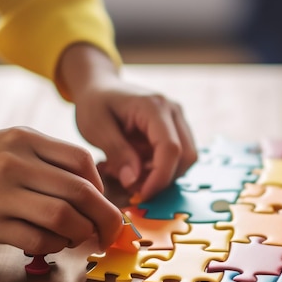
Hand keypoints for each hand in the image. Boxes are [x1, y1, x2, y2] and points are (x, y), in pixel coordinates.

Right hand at [0, 127, 121, 252]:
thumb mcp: (14, 147)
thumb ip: (53, 161)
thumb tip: (99, 194)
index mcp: (25, 139)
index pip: (81, 160)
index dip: (101, 186)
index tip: (101, 201)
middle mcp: (14, 162)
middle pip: (80, 192)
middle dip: (106, 217)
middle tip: (112, 232)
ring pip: (63, 217)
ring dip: (82, 233)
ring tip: (81, 236)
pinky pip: (37, 239)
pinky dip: (55, 245)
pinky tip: (55, 242)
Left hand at [56, 44, 196, 199]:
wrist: (99, 86)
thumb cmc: (95, 103)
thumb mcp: (96, 127)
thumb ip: (117, 153)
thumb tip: (134, 182)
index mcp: (154, 107)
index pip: (170, 148)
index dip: (159, 177)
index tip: (141, 195)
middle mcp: (173, 111)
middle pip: (186, 156)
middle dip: (163, 178)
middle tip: (133, 187)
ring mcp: (178, 120)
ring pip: (185, 159)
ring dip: (162, 175)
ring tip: (130, 173)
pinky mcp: (176, 129)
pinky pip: (178, 157)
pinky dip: (160, 169)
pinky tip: (137, 166)